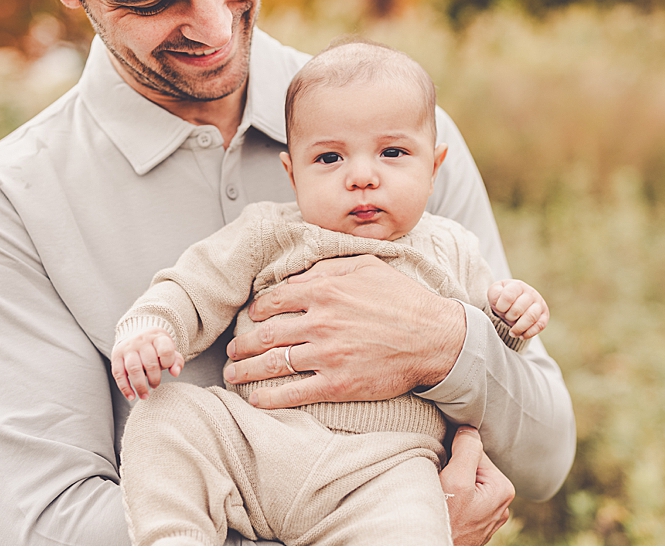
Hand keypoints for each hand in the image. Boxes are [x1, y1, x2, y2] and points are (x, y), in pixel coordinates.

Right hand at [111, 329, 183, 401]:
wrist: (135, 332)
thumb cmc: (155, 346)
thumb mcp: (168, 348)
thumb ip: (176, 361)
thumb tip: (175, 373)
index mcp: (157, 337)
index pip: (165, 350)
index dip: (168, 362)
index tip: (166, 367)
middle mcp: (141, 340)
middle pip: (150, 363)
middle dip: (155, 379)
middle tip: (155, 385)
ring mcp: (128, 348)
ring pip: (134, 369)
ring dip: (140, 386)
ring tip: (145, 395)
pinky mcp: (116, 356)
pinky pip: (118, 374)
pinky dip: (125, 388)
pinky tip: (131, 396)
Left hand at [224, 255, 465, 409]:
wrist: (433, 338)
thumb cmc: (402, 299)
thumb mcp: (365, 266)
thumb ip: (329, 267)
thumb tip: (299, 275)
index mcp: (324, 289)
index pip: (274, 299)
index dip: (256, 310)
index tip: (250, 317)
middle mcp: (319, 320)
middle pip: (265, 333)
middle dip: (242, 343)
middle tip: (231, 350)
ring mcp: (326, 354)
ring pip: (272, 363)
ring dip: (246, 370)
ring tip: (233, 374)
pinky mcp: (337, 384)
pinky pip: (293, 393)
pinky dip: (268, 398)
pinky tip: (255, 400)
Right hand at [440, 426, 514, 544]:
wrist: (428, 545)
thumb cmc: (445, 520)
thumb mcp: (457, 479)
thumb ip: (468, 449)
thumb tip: (469, 428)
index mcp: (503, 488)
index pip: (476, 450)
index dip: (456, 454)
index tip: (446, 469)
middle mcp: (501, 501)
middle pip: (472, 464)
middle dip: (454, 468)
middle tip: (443, 484)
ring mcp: (489, 513)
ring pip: (466, 479)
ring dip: (451, 481)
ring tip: (443, 494)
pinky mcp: (476, 520)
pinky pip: (463, 495)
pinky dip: (452, 494)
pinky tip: (446, 504)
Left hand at [488, 279, 548, 338]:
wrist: (513, 304)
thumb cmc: (502, 298)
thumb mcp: (495, 293)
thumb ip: (494, 293)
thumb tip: (499, 299)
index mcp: (517, 286)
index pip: (509, 295)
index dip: (501, 306)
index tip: (499, 309)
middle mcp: (530, 293)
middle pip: (519, 308)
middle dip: (510, 317)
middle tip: (506, 318)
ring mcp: (539, 304)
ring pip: (531, 317)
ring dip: (519, 328)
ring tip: (512, 333)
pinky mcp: (544, 316)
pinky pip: (540, 326)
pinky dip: (529, 333)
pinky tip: (521, 336)